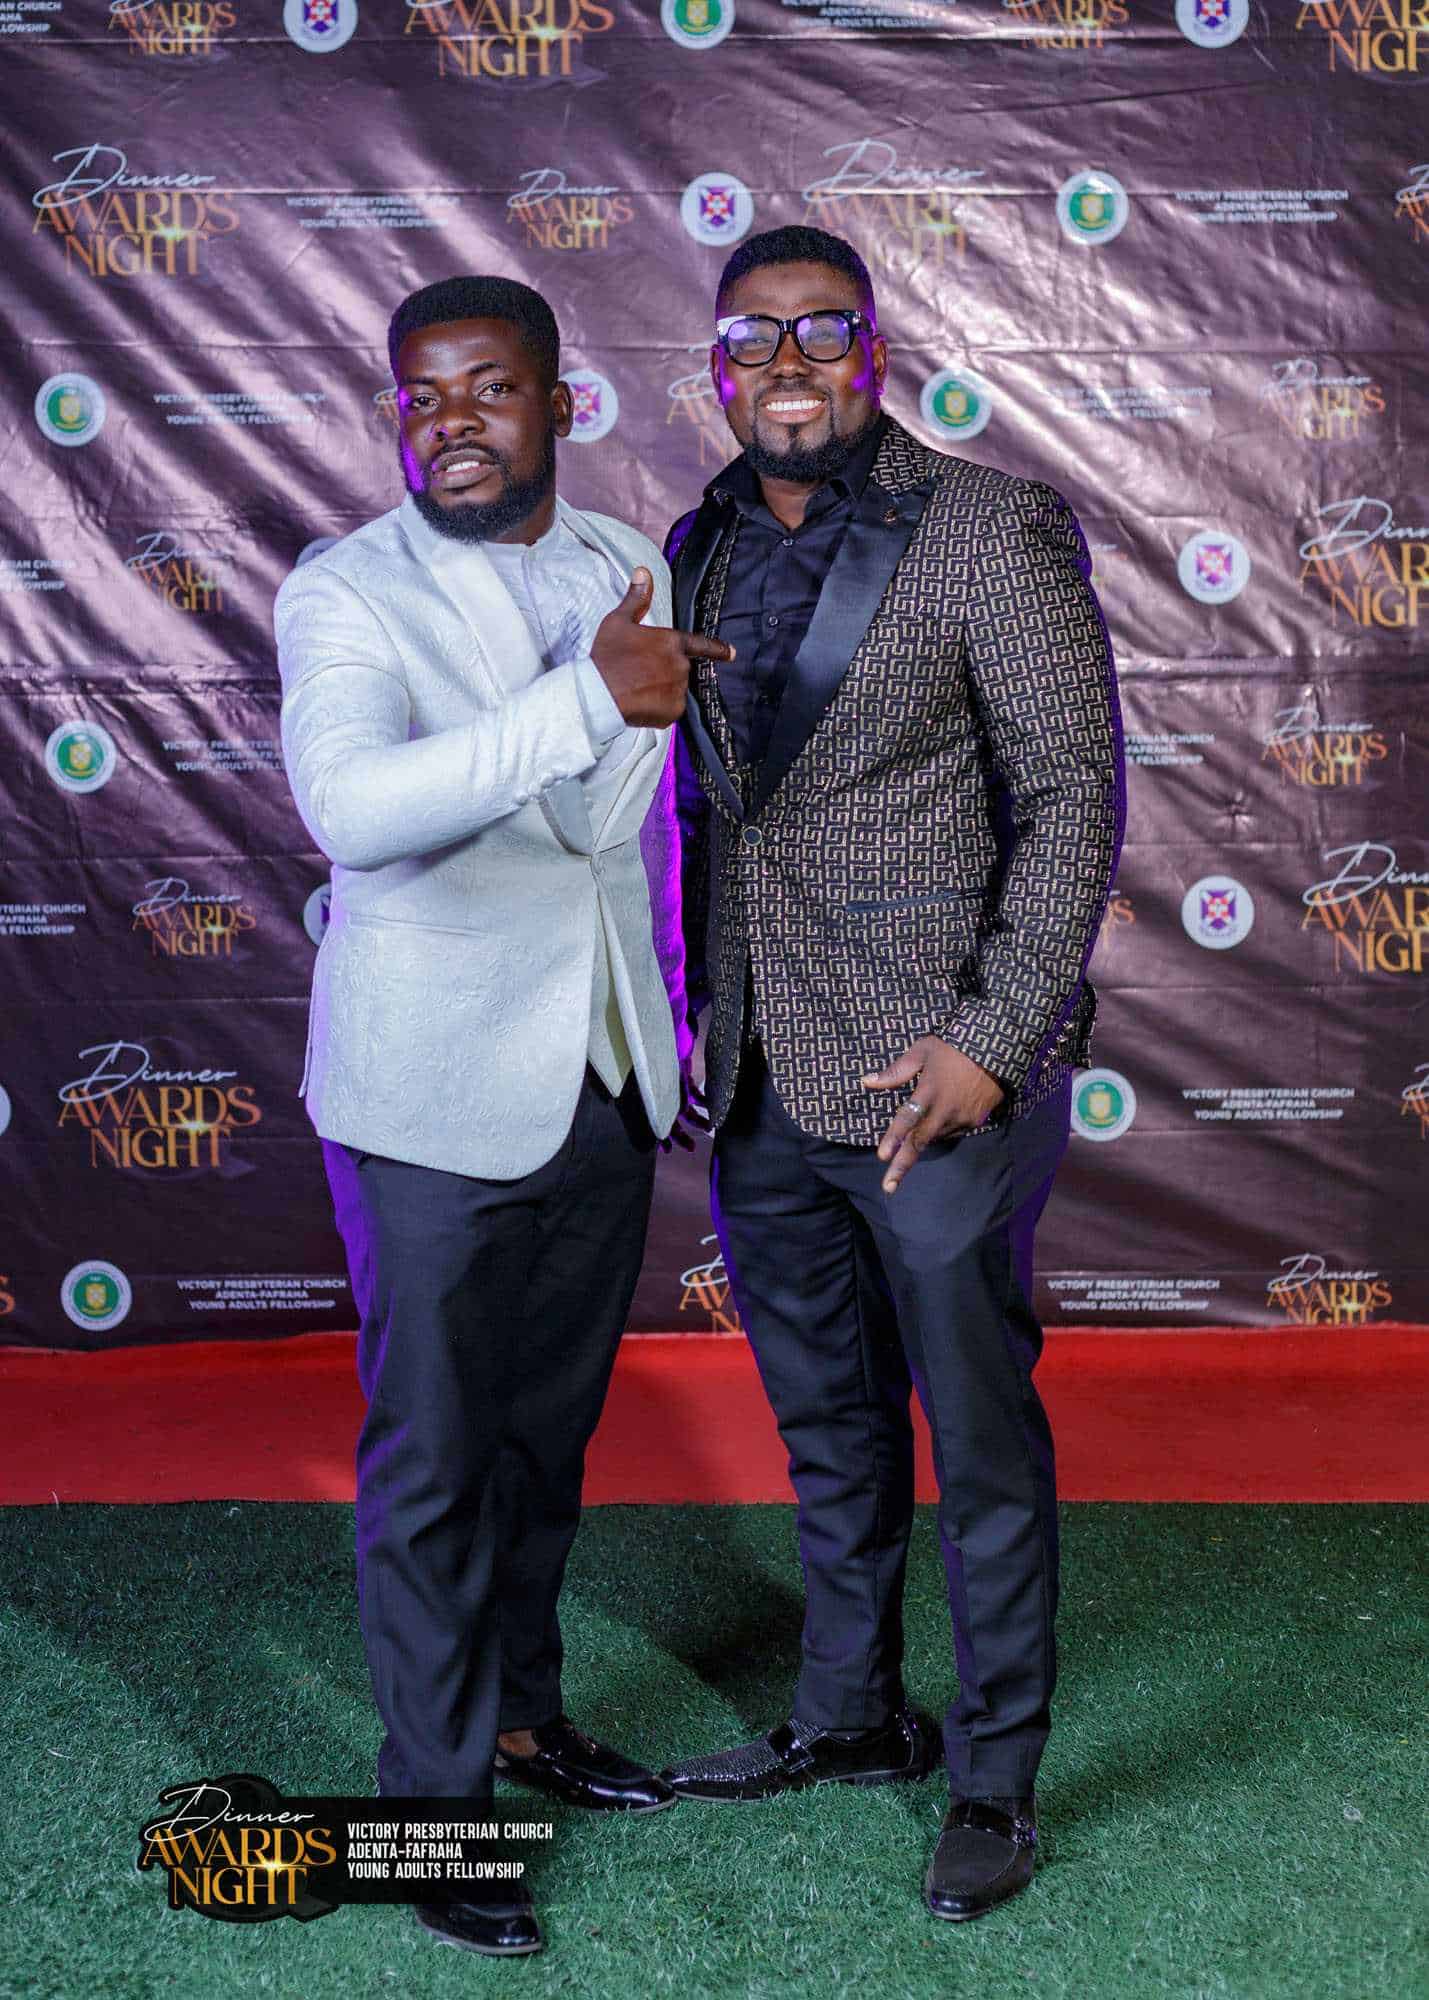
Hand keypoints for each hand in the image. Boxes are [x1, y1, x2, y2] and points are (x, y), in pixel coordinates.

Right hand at [592, 568, 734, 727]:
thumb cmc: (608, 656)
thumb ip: (636, 599)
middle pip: (680, 668)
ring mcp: (679, 688)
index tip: (731, 653)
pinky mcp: (673, 711)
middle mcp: (681, 665)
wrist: (599, 693)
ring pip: (675, 689)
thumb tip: (643, 573)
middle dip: (665, 671)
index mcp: (672, 641)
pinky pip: (670, 709)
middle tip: (640, 674)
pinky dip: (659, 709)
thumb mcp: (618, 622)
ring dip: (661, 690)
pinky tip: (641, 703)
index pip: (701, 644)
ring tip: (637, 688)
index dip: (718, 649)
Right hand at [660, 1060, 711, 1153]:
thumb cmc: (653, 1061)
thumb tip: (676, 1119)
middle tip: (692, 1148)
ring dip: (697, 1121)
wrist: (661, 1041)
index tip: (668, 1151)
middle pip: (673, 1122)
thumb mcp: (655, 1084)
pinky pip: (696, 1096)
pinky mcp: (685, 1080)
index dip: (662, 1138)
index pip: (657, 1123)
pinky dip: (704, 1102)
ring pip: (687, 1111)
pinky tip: (711, 1107)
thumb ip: (663, 1103)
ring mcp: (675, 1090)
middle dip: (682, 1136)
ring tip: (708, 1128)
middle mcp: (663, 1097)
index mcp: (653, 1100)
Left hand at [860, 1038, 1005, 1193]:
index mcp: (929, 1091)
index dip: (894, 1138)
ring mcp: (961, 1118)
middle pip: (920, 1142)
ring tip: (914, 1134)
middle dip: (902, 1165)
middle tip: (888, 1187)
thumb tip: (867, 1081)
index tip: (883, 1156)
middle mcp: (944, 1110)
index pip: (907, 1119)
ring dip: (922, 1140)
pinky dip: (941, 1129)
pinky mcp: (974, 1121)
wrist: (997, 1049)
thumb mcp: (923, 1050)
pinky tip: (940, 1117)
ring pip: (935, 1137)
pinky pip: (951, 1131)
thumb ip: (896, 1071)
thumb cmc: (954, 1047)